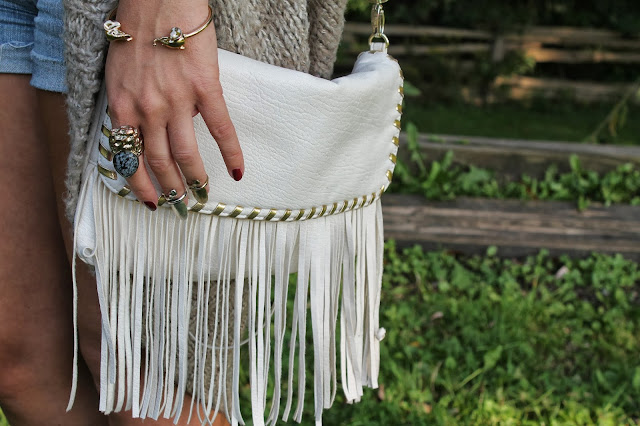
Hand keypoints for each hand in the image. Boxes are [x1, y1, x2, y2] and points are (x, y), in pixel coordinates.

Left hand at [105, 0, 242, 214]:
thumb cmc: (136, 30)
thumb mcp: (119, 73)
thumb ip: (131, 104)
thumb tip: (155, 128)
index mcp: (122, 105)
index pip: (129, 157)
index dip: (139, 184)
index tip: (150, 200)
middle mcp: (147, 109)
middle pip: (158, 161)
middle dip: (170, 188)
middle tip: (180, 204)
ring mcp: (177, 100)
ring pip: (186, 152)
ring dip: (196, 179)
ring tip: (203, 194)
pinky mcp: (204, 88)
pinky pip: (220, 128)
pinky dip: (231, 152)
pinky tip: (236, 170)